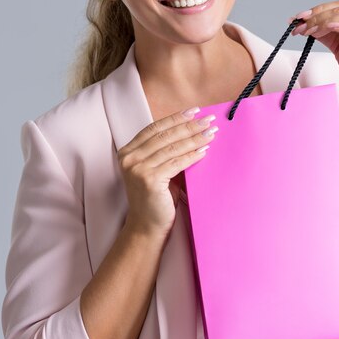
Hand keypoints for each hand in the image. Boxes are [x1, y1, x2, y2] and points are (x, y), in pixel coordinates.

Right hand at [117, 109, 217, 238]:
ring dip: (194, 139)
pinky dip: (192, 156)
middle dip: (189, 126)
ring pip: (172, 148)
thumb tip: (192, 130)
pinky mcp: (149, 179)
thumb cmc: (155, 198)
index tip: (194, 111)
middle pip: (165, 135)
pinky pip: (176, 163)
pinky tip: (204, 151)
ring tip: (211, 133)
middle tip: (208, 120)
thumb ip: (165, 151)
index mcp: (128, 151)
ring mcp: (138, 168)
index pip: (155, 128)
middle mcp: (129, 158)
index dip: (175, 118)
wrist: (146, 227)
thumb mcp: (157, 169)